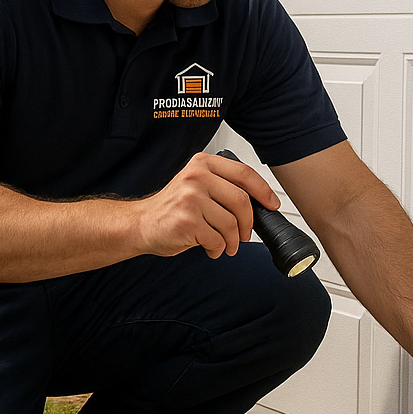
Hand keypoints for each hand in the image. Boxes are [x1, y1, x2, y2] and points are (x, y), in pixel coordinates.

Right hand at [134, 152, 279, 259]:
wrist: (140, 224)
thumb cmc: (171, 209)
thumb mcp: (197, 186)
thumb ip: (222, 187)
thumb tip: (259, 203)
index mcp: (202, 164)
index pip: (244, 174)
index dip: (263, 191)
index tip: (272, 204)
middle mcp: (196, 176)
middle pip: (241, 201)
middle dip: (248, 224)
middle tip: (244, 235)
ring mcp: (190, 197)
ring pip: (231, 224)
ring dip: (232, 241)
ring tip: (224, 245)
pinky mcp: (187, 220)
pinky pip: (216, 239)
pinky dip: (217, 249)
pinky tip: (209, 248)